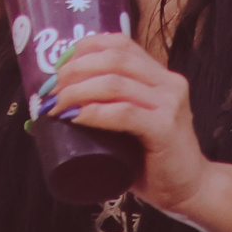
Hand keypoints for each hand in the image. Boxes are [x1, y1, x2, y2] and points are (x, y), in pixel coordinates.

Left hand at [47, 32, 231, 231]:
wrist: (188, 187)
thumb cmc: (151, 159)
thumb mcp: (131, 126)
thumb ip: (104, 114)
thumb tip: (43, 115)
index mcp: (161, 76)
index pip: (122, 43)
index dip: (85, 48)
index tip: (57, 66)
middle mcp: (169, 83)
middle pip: (114, 59)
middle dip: (73, 71)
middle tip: (48, 92)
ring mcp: (170, 104)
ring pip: (116, 83)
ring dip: (77, 91)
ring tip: (55, 107)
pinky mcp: (165, 129)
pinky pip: (125, 113)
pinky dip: (95, 113)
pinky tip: (76, 118)